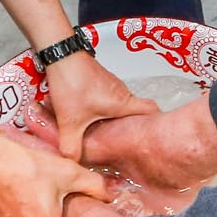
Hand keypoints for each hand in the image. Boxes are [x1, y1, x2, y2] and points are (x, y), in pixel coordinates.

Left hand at [40, 47, 155, 160]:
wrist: (61, 56)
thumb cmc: (73, 81)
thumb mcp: (70, 121)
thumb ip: (71, 145)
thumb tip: (73, 161)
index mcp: (123, 103)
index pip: (152, 110)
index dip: (155, 121)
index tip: (151, 134)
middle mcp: (122, 93)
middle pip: (135, 111)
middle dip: (130, 126)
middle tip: (123, 140)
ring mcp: (112, 85)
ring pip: (120, 104)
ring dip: (113, 116)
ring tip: (103, 130)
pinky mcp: (101, 80)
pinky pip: (108, 98)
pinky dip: (102, 108)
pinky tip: (88, 114)